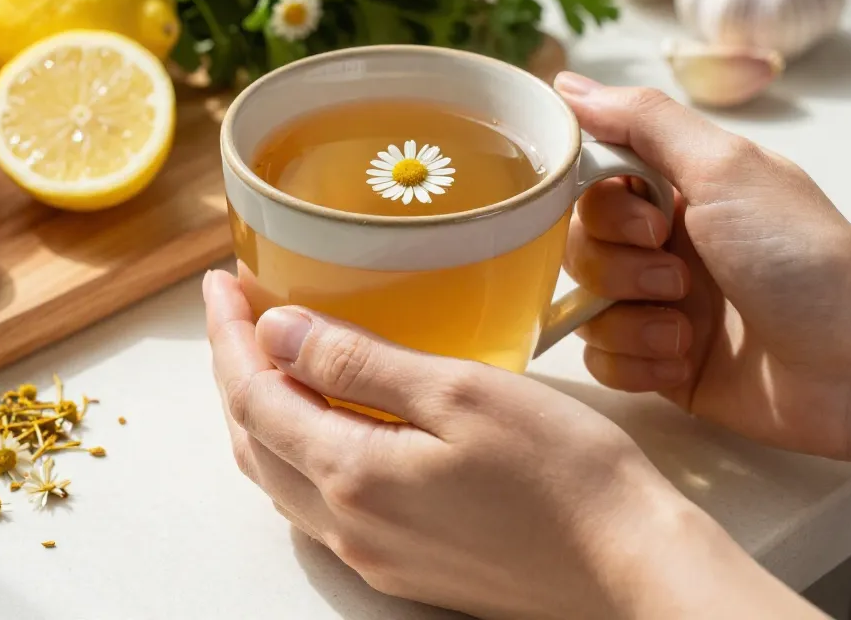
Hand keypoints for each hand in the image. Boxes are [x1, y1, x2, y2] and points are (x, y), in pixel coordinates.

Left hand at [204, 269, 816, 619]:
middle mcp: (349, 526)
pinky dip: (300, 447)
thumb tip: (278, 331)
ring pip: (280, 475)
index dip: (228, 333)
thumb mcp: (458, 393)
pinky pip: (319, 501)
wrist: (628, 568)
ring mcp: (374, 553)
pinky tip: (325, 418)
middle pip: (254, 439)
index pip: (253, 395)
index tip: (222, 282)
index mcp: (353, 477)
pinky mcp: (403, 564)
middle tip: (237, 310)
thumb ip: (358, 364)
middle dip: (234, 368)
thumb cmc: (564, 475)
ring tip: (269, 353)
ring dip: (262, 411)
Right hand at [555, 72, 850, 478]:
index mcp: (681, 191)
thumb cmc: (802, 257)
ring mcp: (662, 306)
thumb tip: (567, 84)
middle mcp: (666, 245)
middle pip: (580, 245)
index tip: (648, 218)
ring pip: (585, 304)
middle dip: (620, 266)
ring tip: (687, 330)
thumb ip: (642, 120)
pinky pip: (602, 359)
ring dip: (630, 319)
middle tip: (679, 275)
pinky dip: (635, 362)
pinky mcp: (662, 364)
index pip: (593, 183)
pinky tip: (681, 361)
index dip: (602, 205)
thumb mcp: (724, 167)